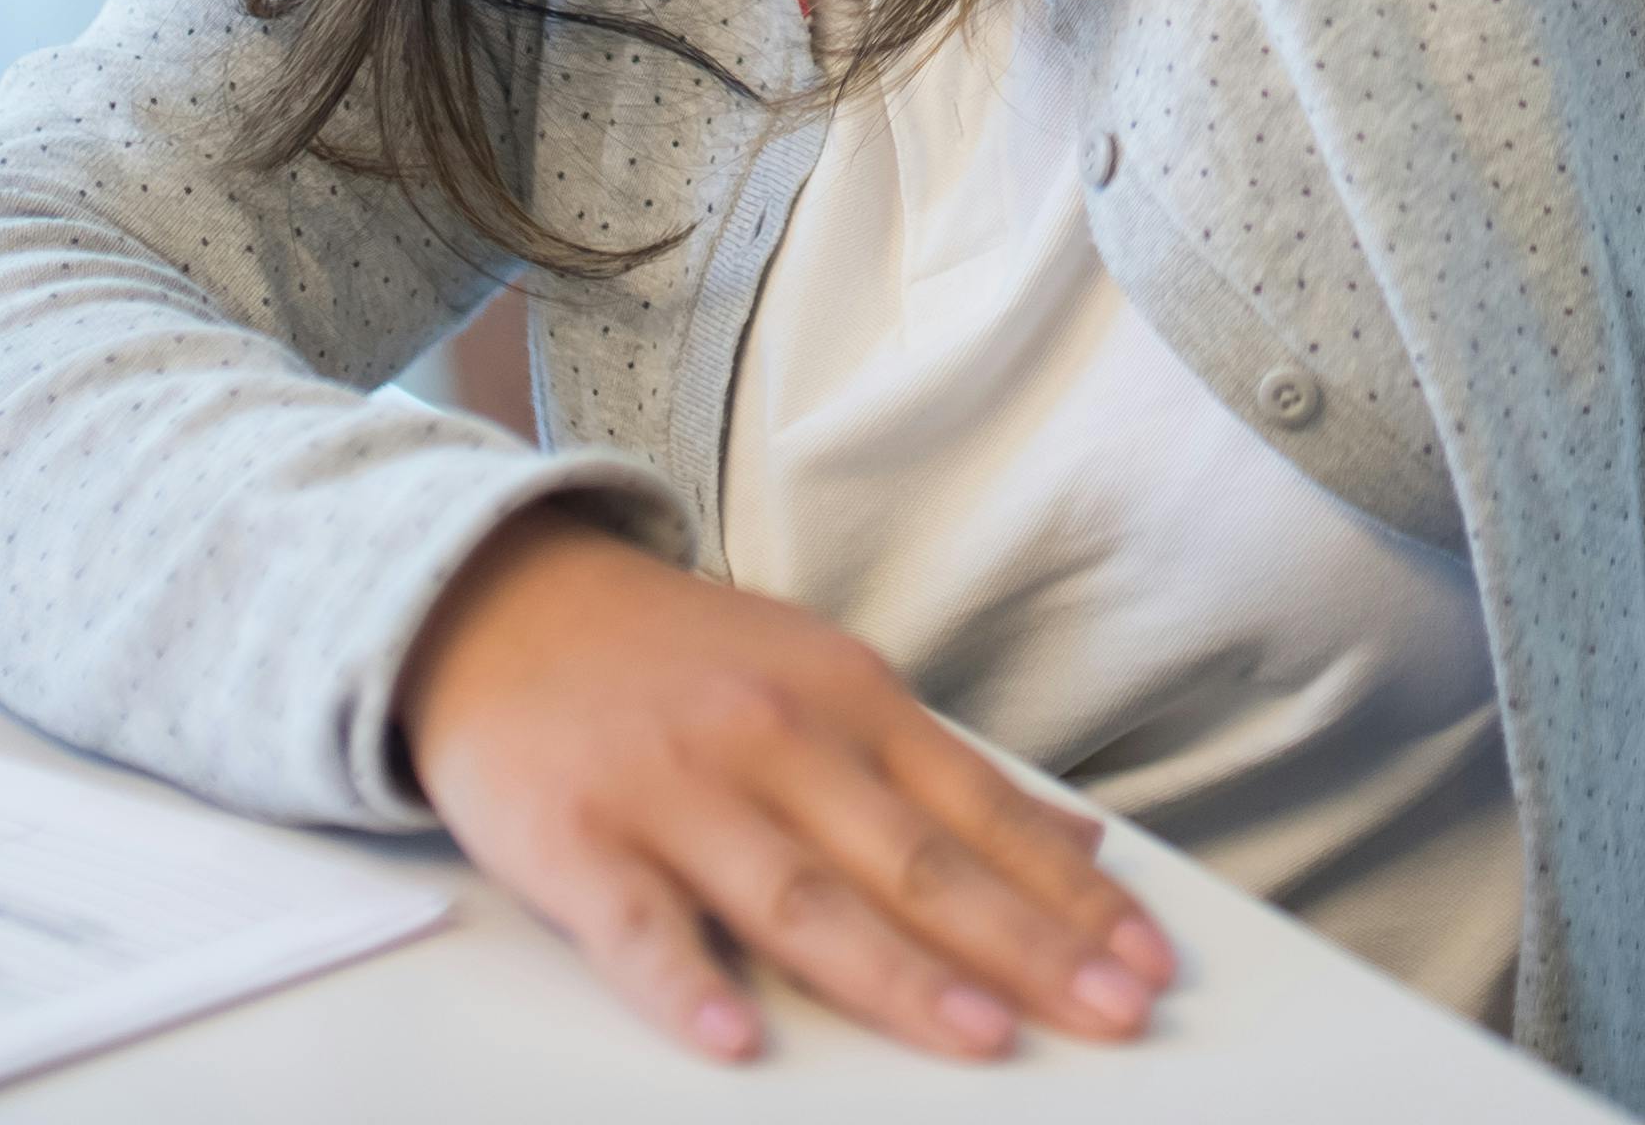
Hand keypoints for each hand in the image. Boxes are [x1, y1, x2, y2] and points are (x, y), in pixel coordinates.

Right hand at [398, 508, 1177, 1063]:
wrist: (499, 602)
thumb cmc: (677, 661)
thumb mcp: (825, 682)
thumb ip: (942, 774)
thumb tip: (1078, 844)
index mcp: (849, 700)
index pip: (983, 811)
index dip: (1069, 894)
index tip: (1145, 963)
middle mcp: (776, 738)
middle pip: (915, 859)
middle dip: (1023, 945)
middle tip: (1109, 1013)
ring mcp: (675, 787)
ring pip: (799, 895)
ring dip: (896, 974)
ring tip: (980, 1038)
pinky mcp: (574, 836)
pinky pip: (636, 924)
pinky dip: (687, 986)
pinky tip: (741, 1042)